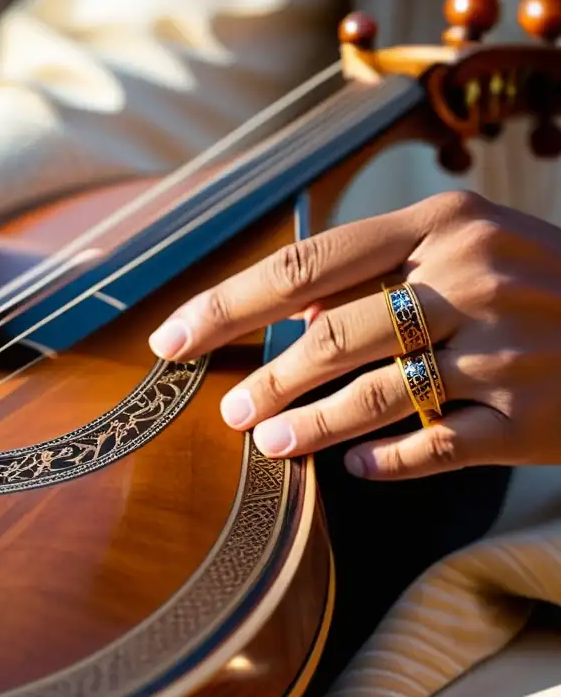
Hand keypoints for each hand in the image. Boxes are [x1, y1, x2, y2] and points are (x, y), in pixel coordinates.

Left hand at [148, 190, 560, 479]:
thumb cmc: (537, 277)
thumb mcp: (466, 242)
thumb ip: (378, 269)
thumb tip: (286, 312)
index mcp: (443, 226)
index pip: (304, 265)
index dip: (226, 305)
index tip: (171, 338)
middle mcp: (473, 281)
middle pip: (334, 335)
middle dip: (267, 378)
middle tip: (229, 410)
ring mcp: (507, 354)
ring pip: (378, 398)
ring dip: (309, 426)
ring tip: (266, 443)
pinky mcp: (534, 422)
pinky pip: (436, 449)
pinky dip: (386, 462)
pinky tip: (356, 470)